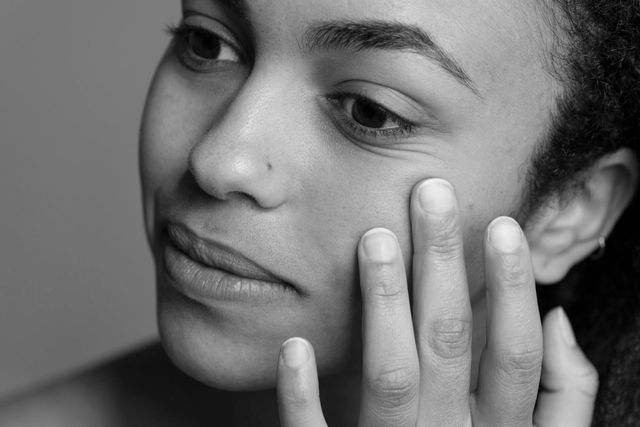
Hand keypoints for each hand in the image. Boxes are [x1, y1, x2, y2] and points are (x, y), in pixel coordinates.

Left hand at [276, 178, 597, 425]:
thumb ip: (562, 396)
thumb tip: (560, 320)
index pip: (513, 354)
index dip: (513, 288)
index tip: (501, 224)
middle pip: (449, 343)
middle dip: (442, 265)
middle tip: (428, 195)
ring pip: (391, 377)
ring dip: (382, 305)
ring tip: (373, 240)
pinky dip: (303, 396)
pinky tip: (294, 346)